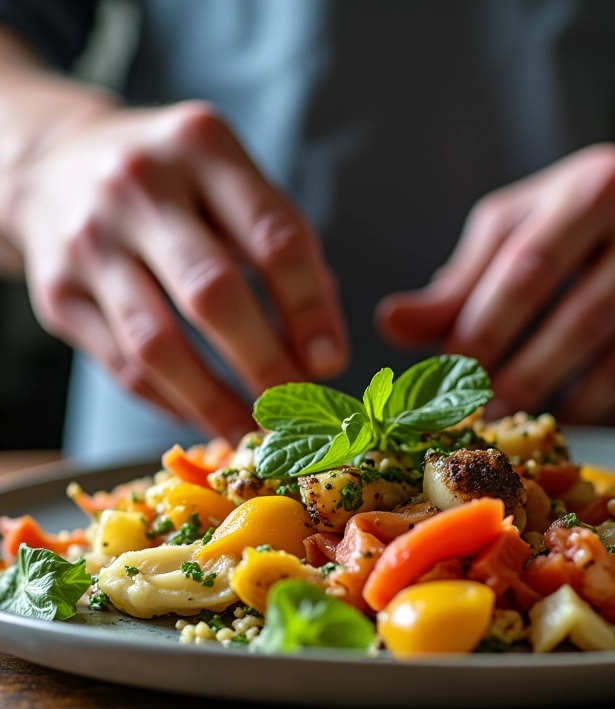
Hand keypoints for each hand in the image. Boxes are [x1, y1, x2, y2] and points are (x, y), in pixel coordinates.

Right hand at [9, 101, 348, 442]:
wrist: (56, 162)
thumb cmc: (171, 180)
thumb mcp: (230, 181)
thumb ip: (280, 247)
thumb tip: (322, 344)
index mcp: (204, 148)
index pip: (274, 238)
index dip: (309, 309)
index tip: (331, 361)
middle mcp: (139, 187)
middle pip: (213, 294)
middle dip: (265, 364)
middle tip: (295, 406)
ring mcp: (89, 241)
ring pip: (159, 346)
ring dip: (215, 401)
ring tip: (254, 429)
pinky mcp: (57, 292)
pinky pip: (123, 367)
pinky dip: (173, 401)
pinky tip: (206, 414)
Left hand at [378, 143, 614, 425]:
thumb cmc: (579, 218)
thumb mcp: (516, 228)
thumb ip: (458, 280)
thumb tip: (390, 325)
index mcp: (595, 189)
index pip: (529, 271)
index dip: (483, 332)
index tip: (450, 377)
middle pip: (580, 322)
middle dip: (522, 380)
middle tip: (483, 417)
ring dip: (568, 408)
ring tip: (524, 426)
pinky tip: (581, 421)